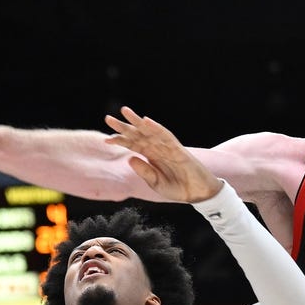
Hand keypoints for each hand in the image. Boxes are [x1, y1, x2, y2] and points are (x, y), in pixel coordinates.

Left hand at [104, 106, 222, 202]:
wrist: (198, 193)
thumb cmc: (178, 188)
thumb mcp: (156, 183)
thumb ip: (144, 172)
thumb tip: (130, 158)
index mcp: (151, 157)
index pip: (133, 145)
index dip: (120, 141)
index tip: (106, 140)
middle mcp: (157, 149)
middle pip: (138, 135)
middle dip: (124, 126)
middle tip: (108, 118)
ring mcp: (167, 147)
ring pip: (150, 131)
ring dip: (137, 121)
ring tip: (124, 112)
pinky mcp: (178, 149)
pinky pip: (166, 136)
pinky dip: (156, 128)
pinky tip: (146, 121)